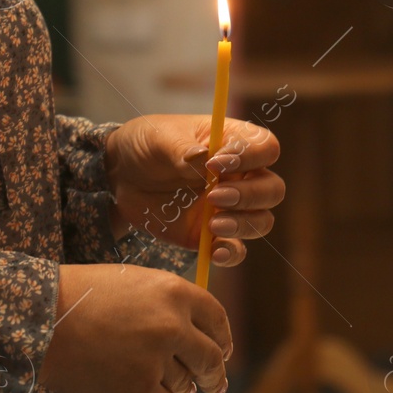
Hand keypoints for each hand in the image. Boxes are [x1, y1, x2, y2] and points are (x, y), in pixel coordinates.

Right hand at [40, 264, 230, 392]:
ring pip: (185, 385)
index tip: (222, 353)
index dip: (223, 339)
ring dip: (176, 387)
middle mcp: (172, 326)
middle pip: (211, 359)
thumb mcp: (132, 282)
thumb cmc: (79, 296)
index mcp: (174, 292)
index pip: (217, 320)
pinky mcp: (136, 392)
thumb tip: (195, 335)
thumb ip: (168, 304)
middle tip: (213, 386)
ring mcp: (155, 361)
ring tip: (150, 380)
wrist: (36, 319)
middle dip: (214, 376)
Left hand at [105, 115, 283, 267]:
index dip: (251, 157)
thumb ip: (181, 148)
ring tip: (213, 224)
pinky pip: (236, 250)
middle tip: (214, 196)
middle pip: (272, 189)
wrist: (120, 176)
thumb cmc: (146, 146)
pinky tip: (215, 252)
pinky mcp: (213, 235)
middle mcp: (239, 176)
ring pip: (261, 221)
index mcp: (233, 142)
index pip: (266, 147)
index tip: (216, 164)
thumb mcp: (158, 138)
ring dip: (243, 224)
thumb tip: (203, 157)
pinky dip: (232, 254)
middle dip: (249, 195)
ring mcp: (229, 208)